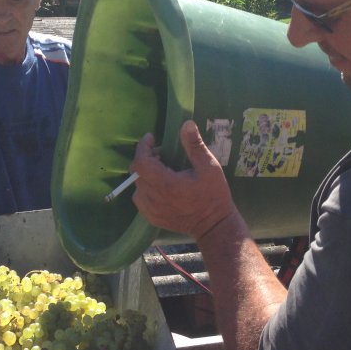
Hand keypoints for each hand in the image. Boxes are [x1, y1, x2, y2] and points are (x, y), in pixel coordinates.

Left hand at [130, 120, 236, 240]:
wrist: (214, 226)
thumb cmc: (213, 194)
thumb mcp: (209, 167)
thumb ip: (195, 145)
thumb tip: (186, 124)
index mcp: (165, 184)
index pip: (141, 162)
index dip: (143, 147)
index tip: (152, 138)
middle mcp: (153, 198)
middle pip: (137, 172)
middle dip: (146, 158)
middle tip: (161, 155)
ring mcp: (150, 210)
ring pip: (137, 185)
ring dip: (145, 175)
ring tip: (162, 171)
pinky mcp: (151, 218)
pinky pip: (140, 199)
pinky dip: (146, 189)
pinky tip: (161, 187)